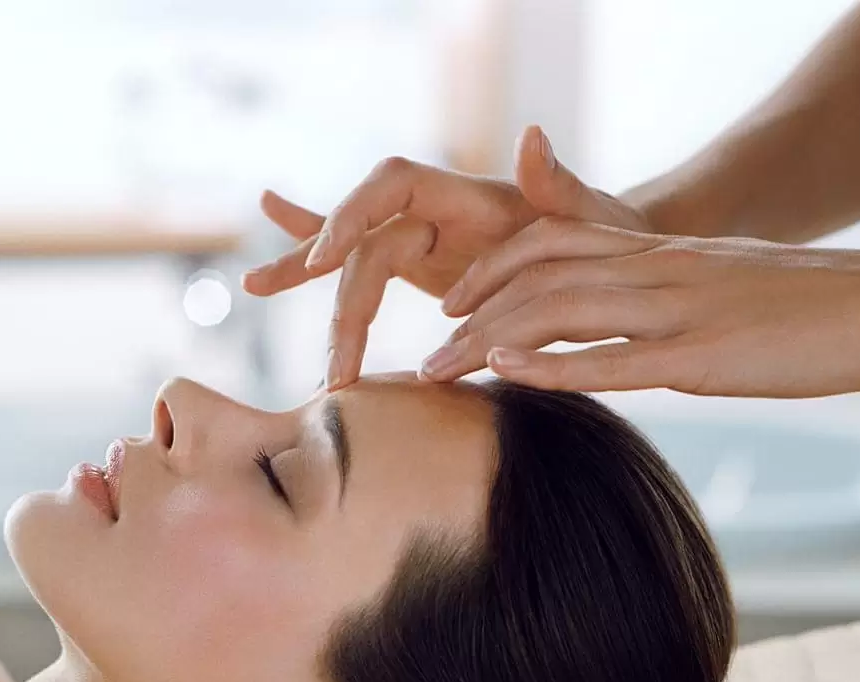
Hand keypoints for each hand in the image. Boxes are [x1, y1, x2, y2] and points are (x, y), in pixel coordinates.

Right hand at [242, 126, 649, 388]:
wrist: (606, 257)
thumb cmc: (604, 238)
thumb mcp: (592, 220)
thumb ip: (559, 186)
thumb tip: (533, 136)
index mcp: (466, 194)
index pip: (392, 188)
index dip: (352, 217)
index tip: (324, 263)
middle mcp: (433, 210)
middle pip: (364, 247)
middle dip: (343, 304)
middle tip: (337, 368)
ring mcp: (418, 236)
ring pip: (349, 262)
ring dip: (305, 281)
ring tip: (254, 285)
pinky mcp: (412, 263)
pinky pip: (353, 263)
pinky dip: (306, 266)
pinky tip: (260, 275)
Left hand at [420, 220, 859, 397]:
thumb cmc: (810, 305)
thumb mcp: (723, 286)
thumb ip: (666, 299)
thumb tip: (625, 335)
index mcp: (661, 253)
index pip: (552, 243)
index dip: (492, 271)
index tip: (451, 306)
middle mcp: (659, 270)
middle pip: (538, 277)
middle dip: (470, 315)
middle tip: (423, 357)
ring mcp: (681, 308)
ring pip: (561, 310)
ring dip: (489, 341)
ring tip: (438, 371)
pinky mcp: (707, 353)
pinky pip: (615, 356)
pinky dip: (553, 365)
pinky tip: (508, 374)